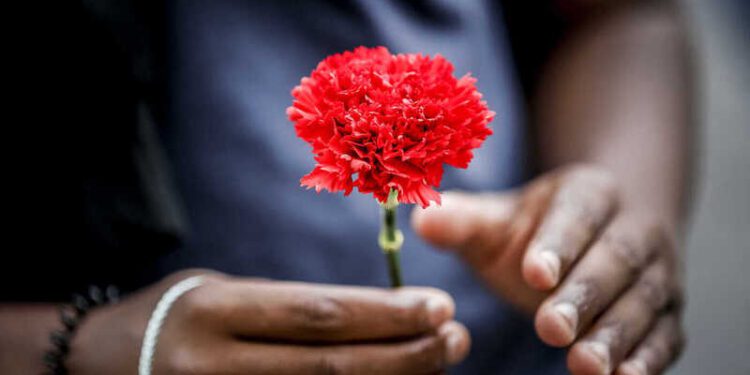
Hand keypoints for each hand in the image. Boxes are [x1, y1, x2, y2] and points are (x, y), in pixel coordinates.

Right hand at [67, 270, 469, 373]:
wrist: (103, 364)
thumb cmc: (177, 317)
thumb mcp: (223, 295)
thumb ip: (287, 309)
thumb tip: (378, 318)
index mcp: (215, 311)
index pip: (317, 314)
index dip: (386, 314)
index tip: (441, 306)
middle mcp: (213, 366)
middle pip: (331, 367)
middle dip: (405, 355)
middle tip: (457, 339)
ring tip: (437, 365)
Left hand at [412, 165, 684, 374]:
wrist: (605, 232)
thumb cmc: (542, 231)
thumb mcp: (501, 221)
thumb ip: (464, 222)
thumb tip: (421, 219)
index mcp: (591, 193)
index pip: (577, 214)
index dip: (558, 243)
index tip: (532, 273)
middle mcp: (634, 228)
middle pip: (614, 260)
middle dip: (583, 296)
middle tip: (550, 329)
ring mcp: (657, 272)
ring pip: (642, 301)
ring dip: (616, 335)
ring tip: (585, 365)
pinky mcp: (666, 312)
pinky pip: (664, 334)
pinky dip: (648, 357)